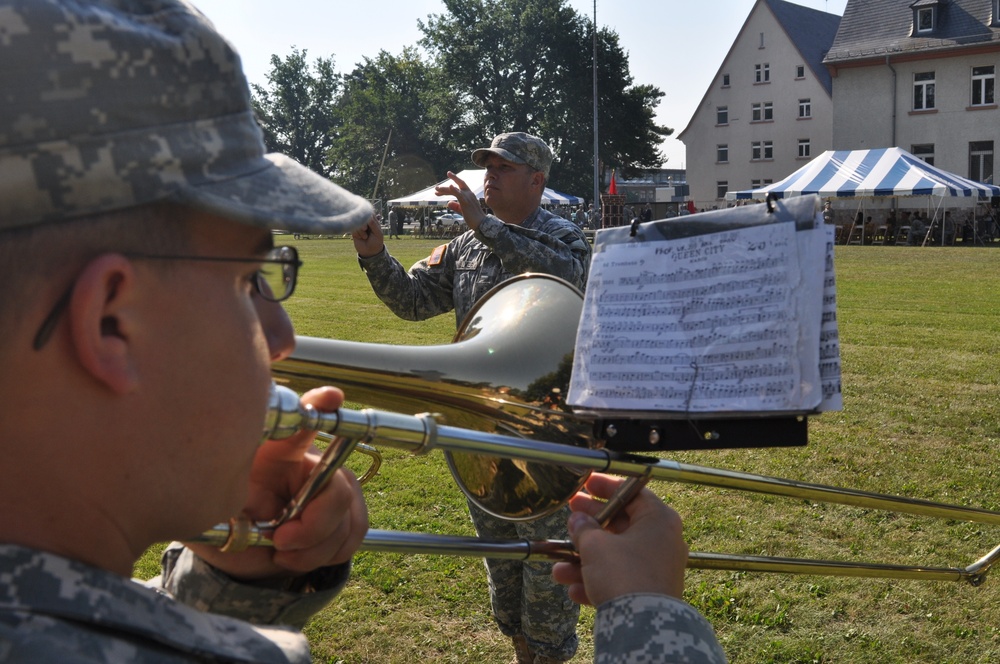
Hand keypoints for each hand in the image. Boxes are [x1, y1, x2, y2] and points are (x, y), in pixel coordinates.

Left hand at [189, 386, 368, 580]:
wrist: (238, 545)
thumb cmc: (221, 517)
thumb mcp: (210, 510)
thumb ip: (220, 503)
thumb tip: (232, 508)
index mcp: (276, 451)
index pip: (302, 419)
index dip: (319, 406)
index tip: (331, 397)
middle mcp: (309, 463)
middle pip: (338, 486)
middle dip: (314, 525)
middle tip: (280, 541)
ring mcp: (332, 486)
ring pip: (347, 517)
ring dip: (314, 548)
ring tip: (281, 553)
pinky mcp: (345, 511)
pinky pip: (355, 531)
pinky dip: (327, 553)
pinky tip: (298, 555)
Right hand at [352, 214, 384, 257]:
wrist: (370, 252)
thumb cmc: (376, 242)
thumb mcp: (378, 233)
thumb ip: (374, 224)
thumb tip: (368, 216)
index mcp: (373, 220)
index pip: (370, 213)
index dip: (368, 216)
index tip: (368, 222)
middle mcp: (366, 222)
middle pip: (361, 216)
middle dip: (363, 223)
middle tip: (365, 229)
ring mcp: (359, 226)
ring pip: (356, 222)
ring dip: (360, 230)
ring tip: (365, 237)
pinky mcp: (354, 230)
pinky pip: (352, 228)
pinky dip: (356, 233)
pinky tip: (360, 238)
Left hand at [434, 171, 485, 229]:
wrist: (481, 224)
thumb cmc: (473, 218)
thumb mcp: (462, 211)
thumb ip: (456, 206)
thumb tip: (448, 203)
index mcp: (469, 195)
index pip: (460, 187)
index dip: (452, 184)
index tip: (443, 184)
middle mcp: (469, 194)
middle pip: (457, 185)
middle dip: (447, 185)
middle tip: (436, 187)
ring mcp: (468, 197)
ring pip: (454, 190)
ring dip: (445, 189)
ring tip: (437, 189)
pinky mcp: (466, 202)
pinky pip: (459, 194)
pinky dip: (454, 190)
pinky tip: (450, 186)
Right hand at [552, 473, 686, 606]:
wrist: (642, 626)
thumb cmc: (624, 576)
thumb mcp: (596, 545)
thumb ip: (583, 528)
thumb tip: (577, 520)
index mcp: (659, 520)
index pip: (633, 493)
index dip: (606, 487)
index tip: (587, 484)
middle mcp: (663, 541)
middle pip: (622, 525)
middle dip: (590, 526)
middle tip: (570, 516)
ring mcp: (658, 568)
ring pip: (616, 556)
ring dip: (586, 560)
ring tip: (559, 566)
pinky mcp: (650, 591)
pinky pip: (620, 579)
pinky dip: (597, 581)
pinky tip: (574, 588)